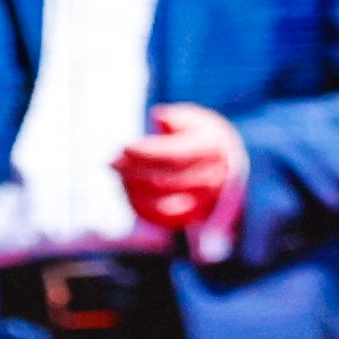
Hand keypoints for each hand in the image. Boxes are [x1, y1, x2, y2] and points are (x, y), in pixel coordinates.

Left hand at [113, 106, 245, 237]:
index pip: (172, 156)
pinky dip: (140, 208)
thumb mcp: (193, 118)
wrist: (226, 164)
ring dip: (133, 191)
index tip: (124, 147)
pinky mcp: (191, 217)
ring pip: (160, 205)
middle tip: (112, 162)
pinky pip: (161, 220)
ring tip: (119, 175)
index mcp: (211, 150)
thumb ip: (175, 118)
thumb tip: (158, 118)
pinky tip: (128, 191)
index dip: (145, 153)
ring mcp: (202, 202)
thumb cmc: (201, 137)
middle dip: (132, 172)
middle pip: (163, 182)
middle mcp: (210, 179)